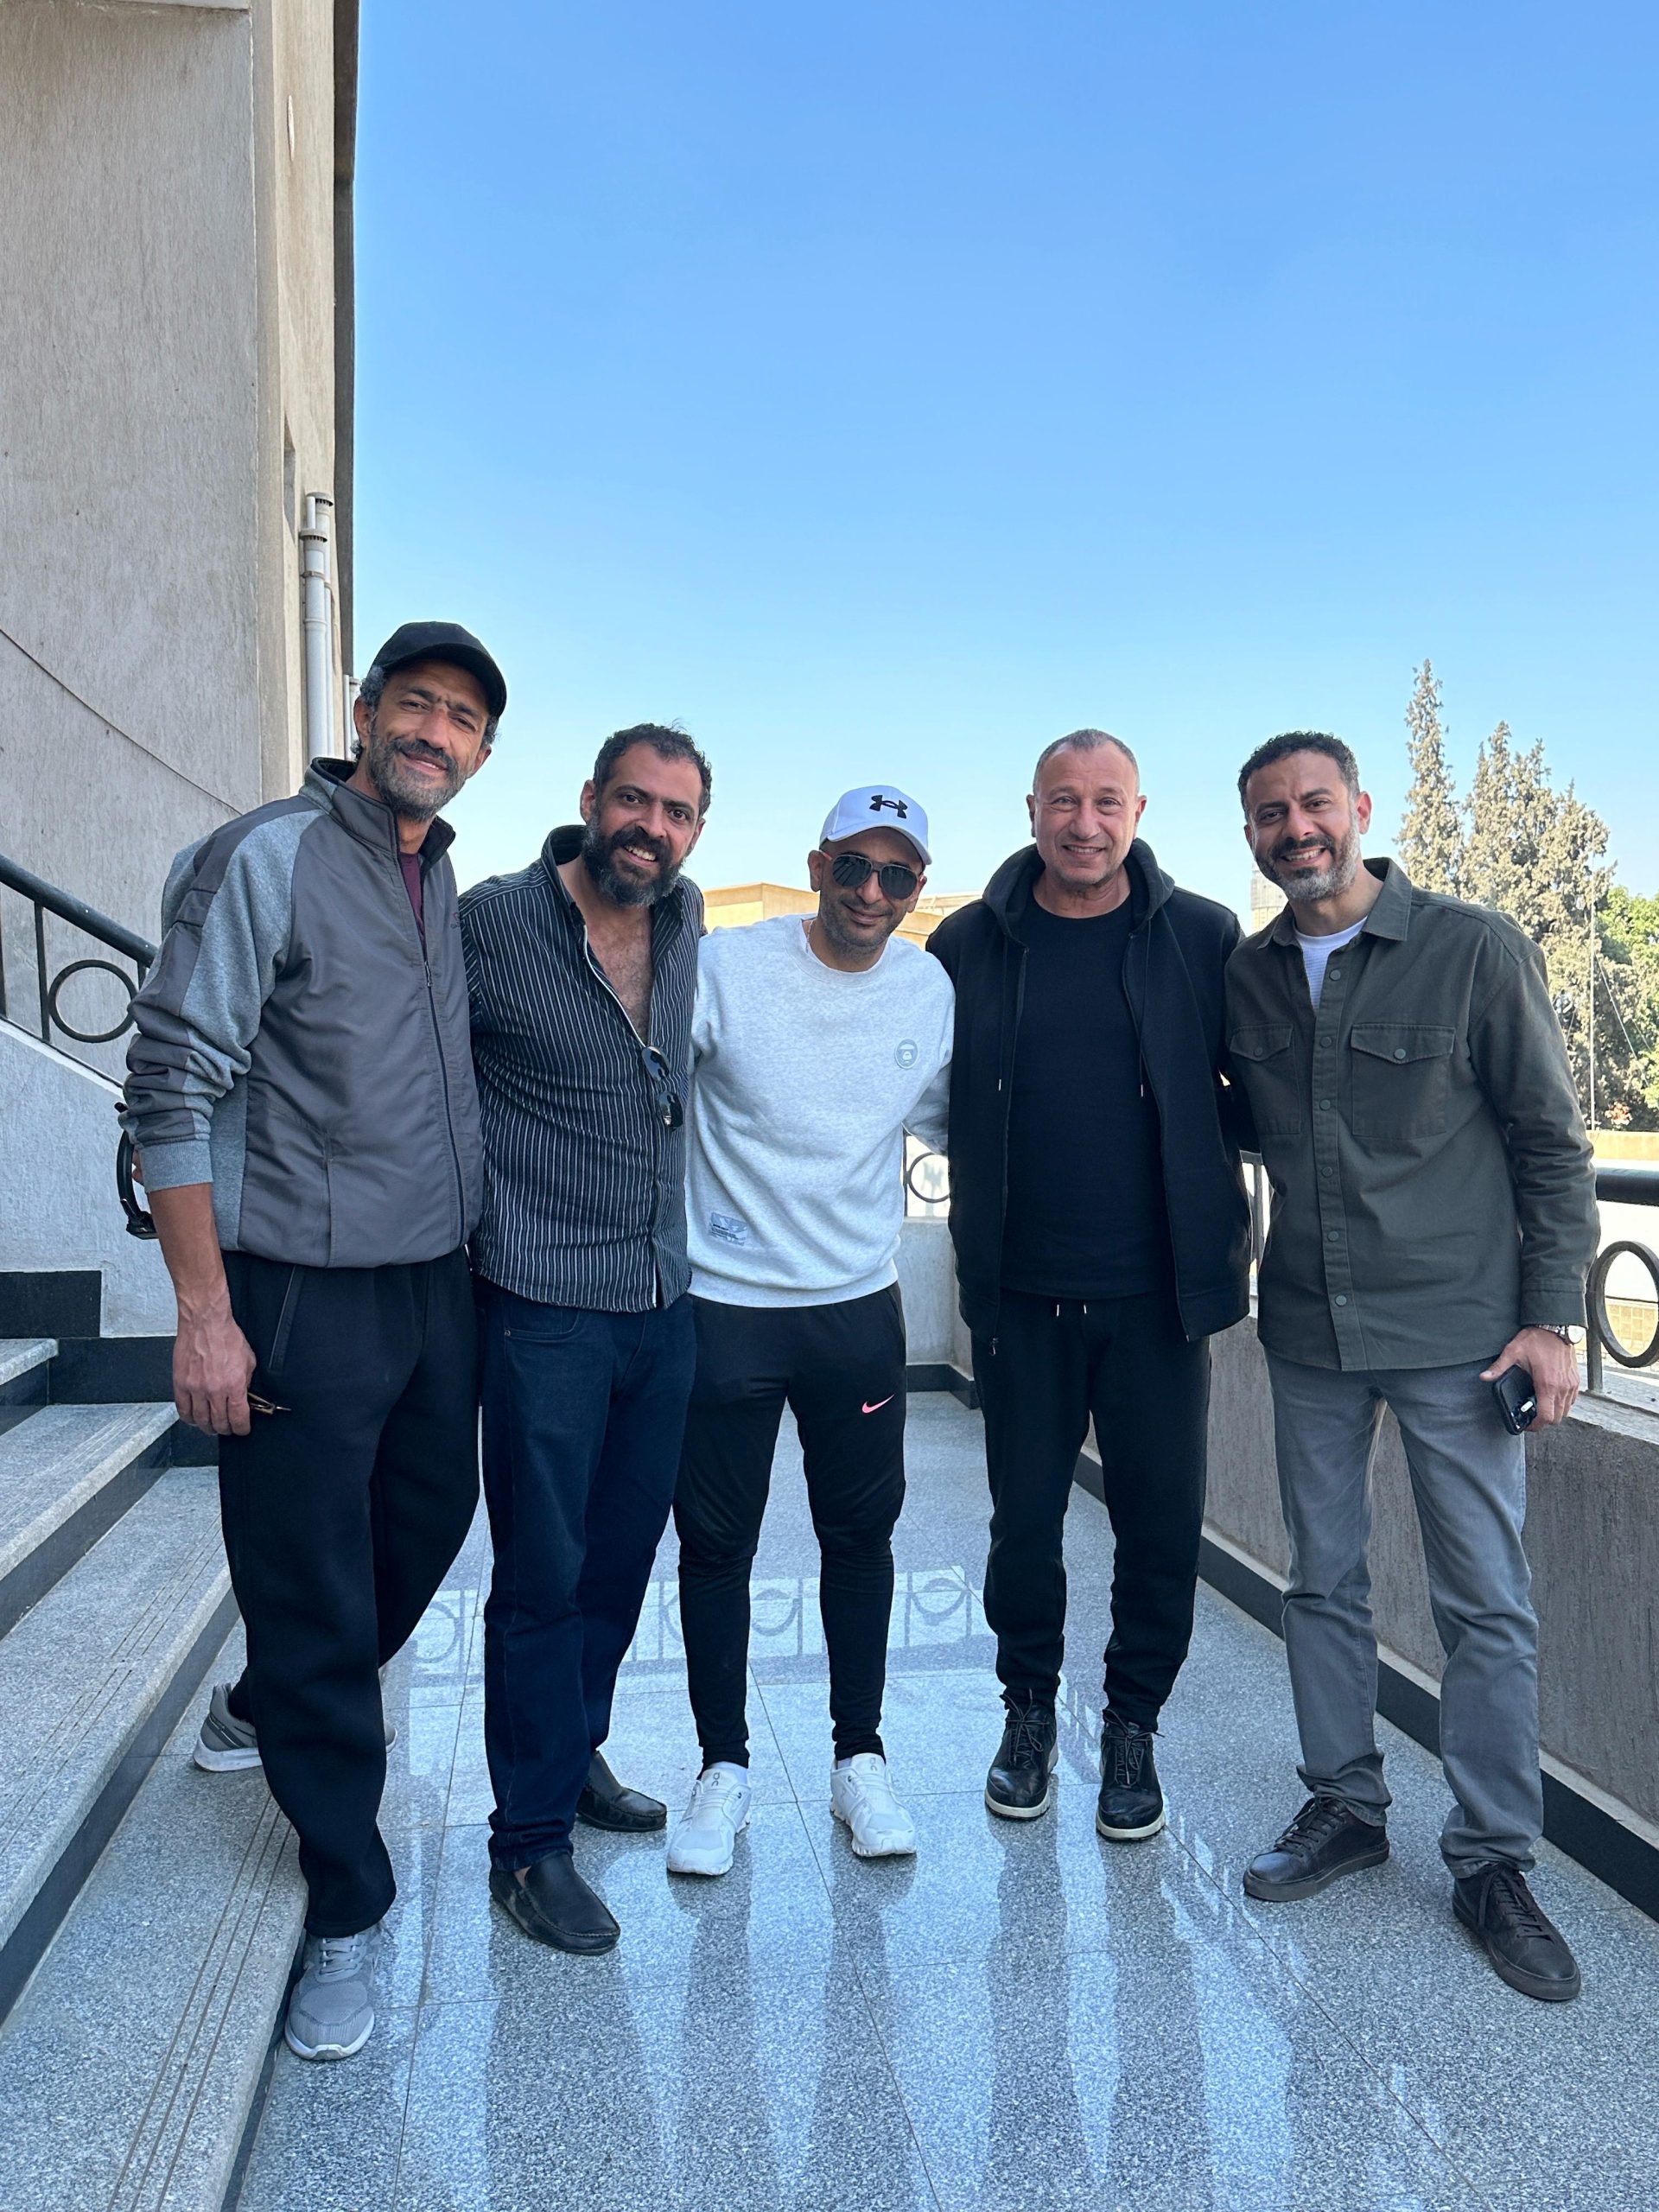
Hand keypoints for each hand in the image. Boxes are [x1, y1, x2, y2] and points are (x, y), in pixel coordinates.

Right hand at [173, 1302, 256, 1434]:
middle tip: (228, 1429)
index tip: (242, 1429)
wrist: (205, 1323)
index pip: (238, 1418)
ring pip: (200, 1420)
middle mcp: (214, 1390)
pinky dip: (189, 1418)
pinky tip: (194, 1418)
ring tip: (212, 1426)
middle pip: (219, 1423)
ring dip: (207, 1427)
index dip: (241, 1429)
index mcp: (234, 1385)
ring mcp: (195, 1388)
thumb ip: (247, 1382)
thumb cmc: (226, 1336)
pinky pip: (183, 1410)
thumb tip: (246, 1396)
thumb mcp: (249, 1360)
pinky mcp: (180, 1384)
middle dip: (226, 1430)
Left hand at [1482, 1328, 1579, 1428]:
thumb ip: (1499, 1367)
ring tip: (1540, 1408)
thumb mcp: (1513, 1352)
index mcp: (1547, 1384)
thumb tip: (1485, 1377)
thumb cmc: (1538, 1339)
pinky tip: (1550, 1397)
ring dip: (1554, 1413)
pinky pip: (1571, 1401)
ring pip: (1566, 1411)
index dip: (1536, 1425)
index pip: (1546, 1417)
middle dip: (1544, 1421)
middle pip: (1557, 1418)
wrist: (1557, 1327)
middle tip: (1532, 1417)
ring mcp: (1571, 1385)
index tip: (1527, 1424)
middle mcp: (1562, 1387)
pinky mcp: (1576, 1381)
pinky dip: (1562, 1404)